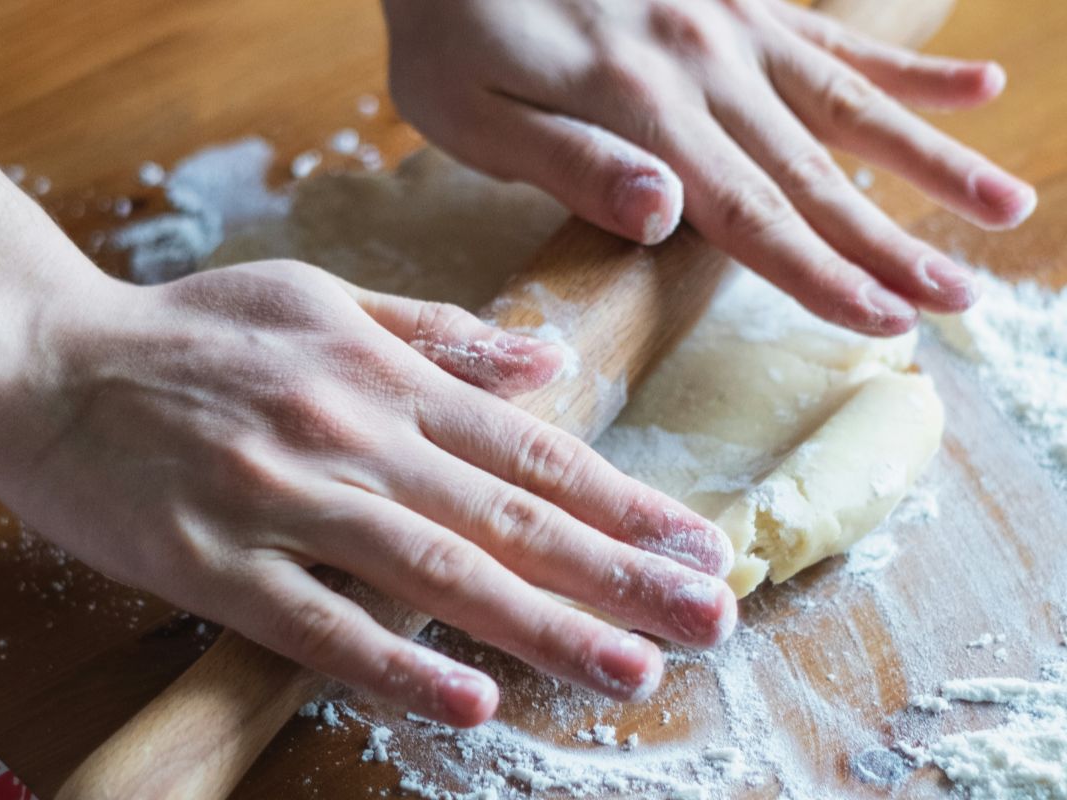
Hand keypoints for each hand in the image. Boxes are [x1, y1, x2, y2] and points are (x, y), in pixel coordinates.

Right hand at [0, 260, 735, 726]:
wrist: (46, 354)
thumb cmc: (192, 329)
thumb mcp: (323, 297)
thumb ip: (439, 334)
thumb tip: (543, 359)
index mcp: (383, 374)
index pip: (527, 449)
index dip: (621, 499)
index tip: (695, 541)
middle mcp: (353, 433)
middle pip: (506, 516)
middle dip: (618, 571)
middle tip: (710, 616)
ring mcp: (285, 500)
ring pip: (434, 571)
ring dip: (541, 625)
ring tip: (630, 669)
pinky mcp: (215, 562)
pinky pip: (319, 624)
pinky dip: (397, 661)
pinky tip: (469, 701)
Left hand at [383, 0, 1036, 334]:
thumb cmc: (450, 32)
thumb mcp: (473, 114)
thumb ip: (570, 163)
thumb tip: (666, 216)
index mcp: (642, 109)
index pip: (749, 212)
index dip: (819, 272)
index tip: (887, 320)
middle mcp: (705, 65)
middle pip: (814, 171)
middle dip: (890, 242)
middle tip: (965, 298)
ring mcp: (730, 24)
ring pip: (849, 102)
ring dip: (930, 158)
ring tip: (1006, 204)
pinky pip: (832, 35)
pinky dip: (904, 66)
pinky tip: (977, 83)